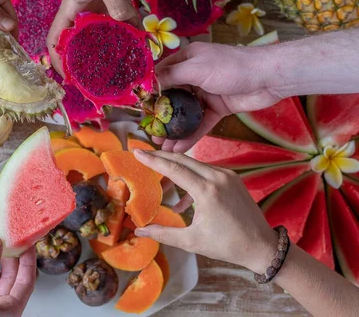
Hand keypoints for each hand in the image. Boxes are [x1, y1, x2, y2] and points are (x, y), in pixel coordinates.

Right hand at [47, 0, 138, 73]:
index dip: (58, 59)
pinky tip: (141, 43)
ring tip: (124, 65)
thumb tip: (127, 28)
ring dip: (114, 46)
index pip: (56, 39)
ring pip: (105, 33)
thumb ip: (117, 7)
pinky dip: (131, 31)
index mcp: (72, 9)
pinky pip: (123, 20)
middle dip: (89, 59)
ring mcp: (101, 6)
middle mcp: (84, 12)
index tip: (68, 77)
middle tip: (101, 78)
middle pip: (82, 41)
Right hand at [133, 150, 277, 273]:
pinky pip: (206, 171)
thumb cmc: (226, 245)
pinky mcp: (233, 178)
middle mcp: (218, 177)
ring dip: (176, 168)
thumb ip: (163, 233)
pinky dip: (191, 177)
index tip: (137, 152)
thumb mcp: (191, 241)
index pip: (174, 168)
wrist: (261, 246)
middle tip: (144, 154)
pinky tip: (184, 198)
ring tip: (160, 177)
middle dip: (162, 156)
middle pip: (183, 160)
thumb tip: (138, 232)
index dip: (153, 160)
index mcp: (207, 191)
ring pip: (195, 164)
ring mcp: (227, 175)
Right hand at [154, 42, 280, 152]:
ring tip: (162, 146)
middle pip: (172, 97)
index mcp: (186, 60)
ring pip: (185, 114)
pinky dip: (191, 135)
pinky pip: (200, 123)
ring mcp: (206, 93)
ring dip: (174, 130)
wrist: (268, 78)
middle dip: (161, 116)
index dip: (150, 91)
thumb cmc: (231, 66)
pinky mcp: (217, 108)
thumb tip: (147, 82)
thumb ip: (171, 76)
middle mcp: (193, 75)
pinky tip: (180, 147)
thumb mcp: (196, 68)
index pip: (161, 75)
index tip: (139, 109)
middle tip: (150, 133)